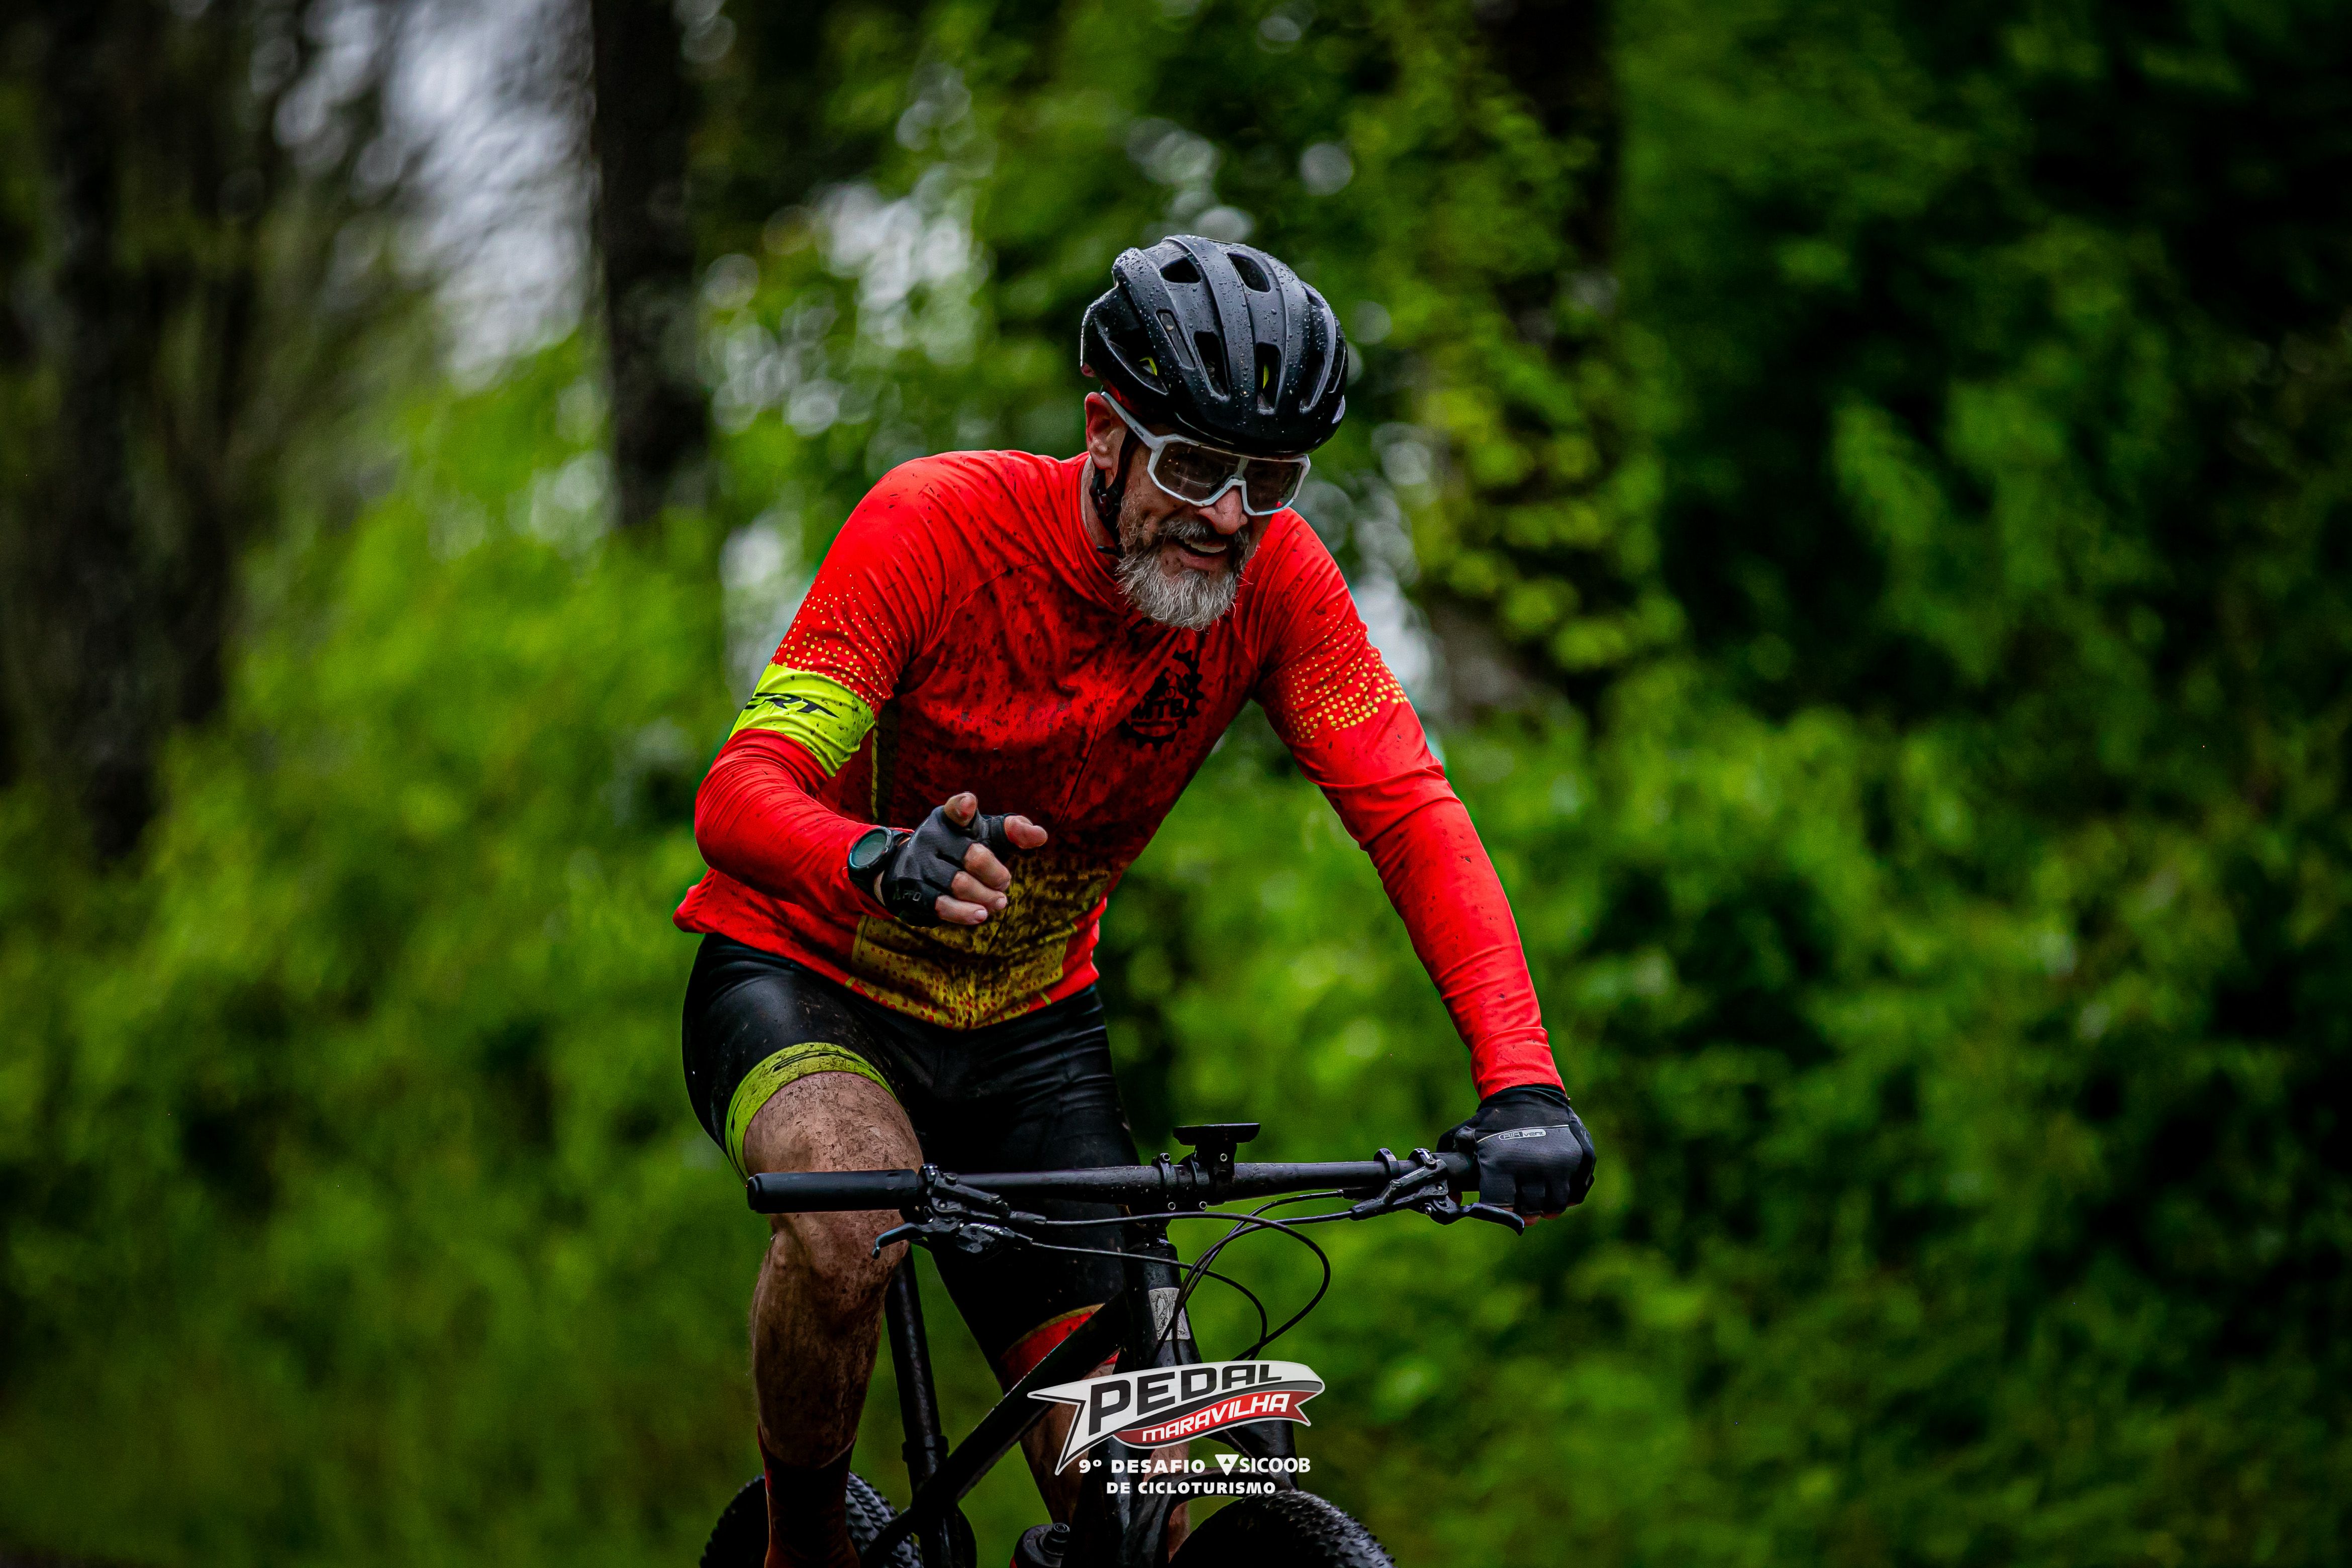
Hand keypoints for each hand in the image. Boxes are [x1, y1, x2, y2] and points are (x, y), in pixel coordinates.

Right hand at [873, 793, 1047, 926]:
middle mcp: (932, 838)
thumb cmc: (963, 848)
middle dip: (997, 875)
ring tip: (999, 902)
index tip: (969, 804)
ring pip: (960, 885)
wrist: (914, 870)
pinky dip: (964, 913)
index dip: (963, 807)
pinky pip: (943, 905)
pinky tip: (980, 915)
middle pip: (974, 856)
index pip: (956, 810)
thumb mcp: (986, 834)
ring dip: (986, 897)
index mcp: (950, 819)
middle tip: (1005, 883)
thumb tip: (1041, 836)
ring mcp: (920, 865)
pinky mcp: (914, 891)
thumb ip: (1014, 830)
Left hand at [1438, 1084, 1595, 1218]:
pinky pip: (1576, 1193)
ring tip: (1539, 1194)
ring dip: (1546, 1205)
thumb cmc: (1494, 1119)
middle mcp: (1534, 1165)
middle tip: (1522, 1202)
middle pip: (1531, 1211)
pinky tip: (1555, 1183)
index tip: (1502, 1204)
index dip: (1501, 1211)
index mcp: (1503, 1163)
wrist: (1528, 1090)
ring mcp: (1562, 1163)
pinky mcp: (1582, 1159)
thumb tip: (1453, 1197)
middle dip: (1525, 1211)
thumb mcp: (1466, 1136)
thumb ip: (1453, 1165)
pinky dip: (1567, 1194)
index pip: (1503, 1208)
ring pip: (1556, 1206)